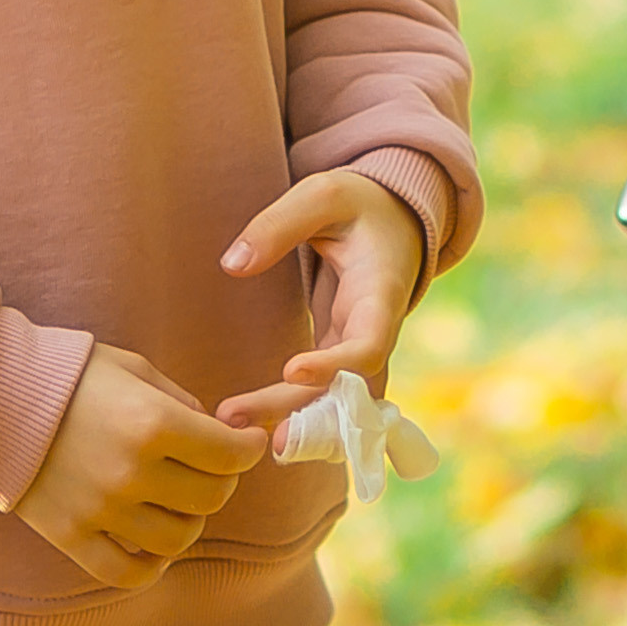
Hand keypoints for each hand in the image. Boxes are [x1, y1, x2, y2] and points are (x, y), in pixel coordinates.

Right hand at [16, 343, 267, 591]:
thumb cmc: (69, 374)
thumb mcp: (132, 369)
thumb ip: (180, 401)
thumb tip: (216, 433)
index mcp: (152, 422)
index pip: (229, 455)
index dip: (249, 449)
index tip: (248, 444)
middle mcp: (132, 471)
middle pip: (211, 498)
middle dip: (222, 481)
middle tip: (212, 467)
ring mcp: (102, 510)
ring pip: (179, 538)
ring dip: (190, 520)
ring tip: (177, 501)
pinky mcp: (72, 537)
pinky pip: (129, 573)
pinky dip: (152, 565)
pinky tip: (154, 544)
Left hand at [214, 173, 424, 438]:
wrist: (394, 219)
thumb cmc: (358, 202)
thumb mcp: (322, 195)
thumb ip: (279, 224)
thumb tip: (232, 264)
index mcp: (381, 292)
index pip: (369, 342)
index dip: (336, 365)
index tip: (291, 370)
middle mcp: (376, 330)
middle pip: (346, 387)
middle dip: (299, 410)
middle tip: (245, 426)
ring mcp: (359, 345)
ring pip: (334, 398)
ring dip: (292, 420)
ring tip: (233, 429)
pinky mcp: (339, 351)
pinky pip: (324, 392)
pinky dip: (294, 412)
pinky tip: (251, 425)